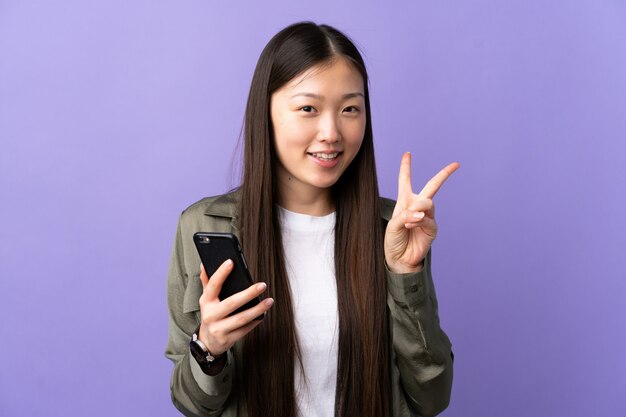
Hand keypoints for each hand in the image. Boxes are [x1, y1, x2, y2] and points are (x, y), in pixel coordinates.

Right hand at [198, 260, 273, 355]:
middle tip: (263, 285)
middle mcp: (210, 315)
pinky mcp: (228, 339)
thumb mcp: (206, 300)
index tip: (231, 262)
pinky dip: (255, 321)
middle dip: (248, 294)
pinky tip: (264, 314)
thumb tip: (204, 264)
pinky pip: (245, 329)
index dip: (221, 273)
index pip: (213, 285)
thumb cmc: (211, 315)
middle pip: (231, 303)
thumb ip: (207, 282)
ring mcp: (219, 328)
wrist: (207, 343)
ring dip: (257, 310)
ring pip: (241, 318)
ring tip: (269, 301)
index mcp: (206, 302)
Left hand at [384, 152, 459, 273]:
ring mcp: (427, 217)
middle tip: (456, 164)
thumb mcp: (393, 224)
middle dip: (444, 174)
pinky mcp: (432, 228)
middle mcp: (417, 206)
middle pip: (433, 185)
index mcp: (405, 201)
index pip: (405, 181)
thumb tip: (422, 212)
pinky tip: (411, 225)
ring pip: (428, 203)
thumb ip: (406, 214)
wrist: (399, 259)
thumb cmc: (393, 241)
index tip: (407, 154)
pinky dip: (418, 221)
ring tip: (410, 220)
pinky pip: (428, 219)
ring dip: (418, 209)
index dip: (406, 167)